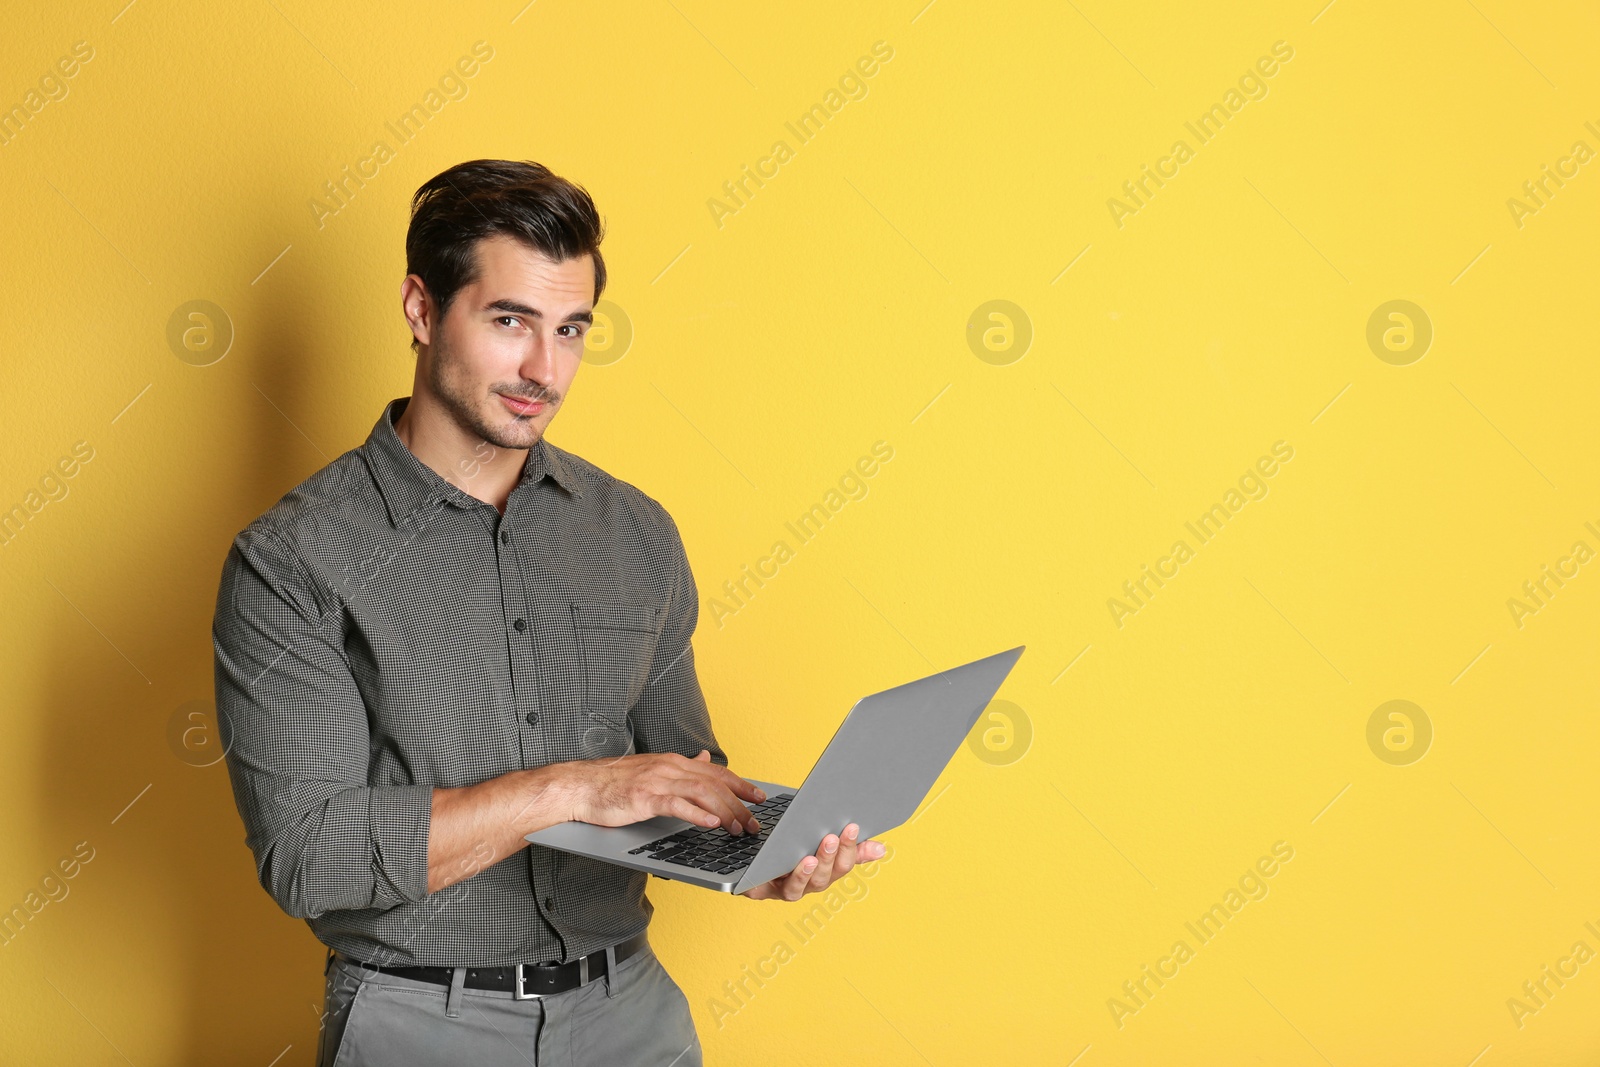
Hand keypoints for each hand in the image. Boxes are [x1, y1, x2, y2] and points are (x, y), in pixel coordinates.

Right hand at [564, 748, 764, 836]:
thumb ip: (681, 767)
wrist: (579, 786)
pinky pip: (676, 804)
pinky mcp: (644, 797)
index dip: (741, 784)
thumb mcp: (653, 769)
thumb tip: (704, 758)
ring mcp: (657, 781)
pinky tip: (710, 823)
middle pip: (714, 783)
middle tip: (754, 823)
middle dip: (739, 803)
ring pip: (701, 793)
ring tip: (738, 827)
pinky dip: (696, 814)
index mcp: (673, 762)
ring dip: (724, 811)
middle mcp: (669, 767)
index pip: (716, 772)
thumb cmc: (613, 783)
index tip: (759, 797)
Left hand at [740, 822, 886, 900]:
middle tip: (831, 837)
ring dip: (807, 872)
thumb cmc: (792, 847)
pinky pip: (770, 890)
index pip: (844, 864)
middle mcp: (809, 884)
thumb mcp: (819, 839)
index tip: (853, 827)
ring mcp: (787, 889)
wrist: (754, 859)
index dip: (852, 848)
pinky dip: (777, 881)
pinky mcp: (761, 890)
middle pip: (825, 877)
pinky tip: (779, 868)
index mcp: (826, 871)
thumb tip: (881, 849)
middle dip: (829, 857)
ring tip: (809, 858)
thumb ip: (851, 846)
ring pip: (801, 887)